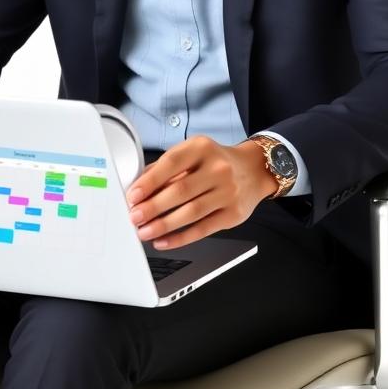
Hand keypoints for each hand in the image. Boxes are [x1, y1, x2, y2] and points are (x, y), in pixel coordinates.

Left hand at [125, 135, 277, 249]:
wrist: (254, 170)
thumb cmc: (216, 162)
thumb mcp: (193, 153)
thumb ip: (165, 167)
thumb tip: (138, 187)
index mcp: (202, 148)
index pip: (172, 163)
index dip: (149, 181)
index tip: (133, 195)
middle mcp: (218, 168)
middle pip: (180, 190)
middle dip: (153, 207)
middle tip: (135, 217)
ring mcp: (228, 192)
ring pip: (191, 212)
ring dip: (163, 225)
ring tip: (145, 231)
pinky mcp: (233, 214)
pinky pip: (203, 229)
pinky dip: (180, 238)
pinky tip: (164, 241)